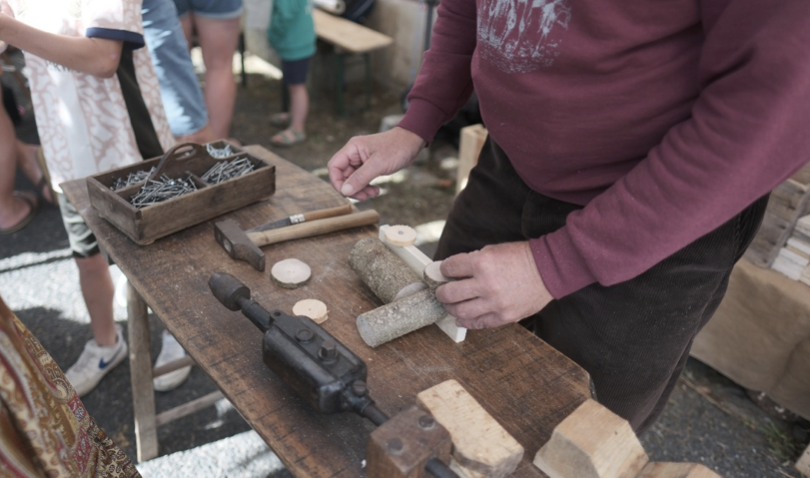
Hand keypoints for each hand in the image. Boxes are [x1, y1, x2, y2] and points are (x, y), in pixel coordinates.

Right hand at [327, 127, 424, 199]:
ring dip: (360, 190)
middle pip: (343, 176)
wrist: (412, 142)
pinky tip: (376, 190)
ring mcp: (361, 161)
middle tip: (365, 196)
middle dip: (352, 189)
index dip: (337, 182)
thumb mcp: (378, 164)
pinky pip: (362, 180)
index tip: (347, 193)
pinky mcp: (369, 166)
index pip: (334, 167)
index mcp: (352, 149)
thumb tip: (345, 191)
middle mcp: (354, 154)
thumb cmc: (397, 148)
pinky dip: (367, 188)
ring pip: (352, 180)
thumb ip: (360, 178)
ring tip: (373, 194)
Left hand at [435, 242, 552, 328]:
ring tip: (451, 305)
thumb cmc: (522, 258)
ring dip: (451, 308)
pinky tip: (462, 318)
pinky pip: (479, 323)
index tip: (444, 272)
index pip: (450, 268)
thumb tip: (454, 272)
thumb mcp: (493, 250)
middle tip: (441, 291)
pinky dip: (467, 322)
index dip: (444, 270)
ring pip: (461, 311)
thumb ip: (473, 261)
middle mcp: (486, 284)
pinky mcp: (504, 316)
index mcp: (482, 263)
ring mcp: (495, 303)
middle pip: (449, 293)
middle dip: (441, 292)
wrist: (548, 270)